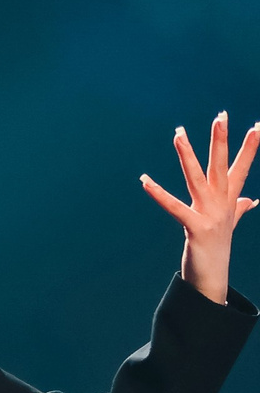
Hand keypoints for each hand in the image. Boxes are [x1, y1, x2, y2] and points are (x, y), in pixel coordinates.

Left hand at [140, 111, 254, 304]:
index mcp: (229, 199)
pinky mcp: (195, 227)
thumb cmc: (217, 248)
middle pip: (221, 164)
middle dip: (221, 139)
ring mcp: (210, 214)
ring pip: (197, 178)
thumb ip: (240, 208)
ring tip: (178, 133)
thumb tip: (253, 200)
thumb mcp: (230, 223)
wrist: (214, 277)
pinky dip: (159, 194)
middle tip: (221, 114)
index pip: (241, 167)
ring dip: (187, 155)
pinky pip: (174, 207)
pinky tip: (145, 180)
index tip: (258, 124)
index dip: (250, 146)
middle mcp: (221, 202)